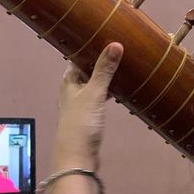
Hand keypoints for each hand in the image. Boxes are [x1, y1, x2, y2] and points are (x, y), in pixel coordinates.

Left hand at [53, 42, 123, 170]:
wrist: (77, 157)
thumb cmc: (81, 122)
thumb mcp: (94, 93)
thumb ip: (104, 69)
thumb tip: (115, 44)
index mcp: (69, 80)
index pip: (79, 56)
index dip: (91, 46)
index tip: (108, 35)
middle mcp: (72, 89)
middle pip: (87, 69)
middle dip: (102, 60)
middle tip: (121, 48)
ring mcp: (80, 103)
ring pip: (94, 83)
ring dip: (106, 76)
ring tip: (124, 66)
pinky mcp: (89, 116)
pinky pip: (100, 97)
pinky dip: (109, 91)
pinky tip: (120, 90)